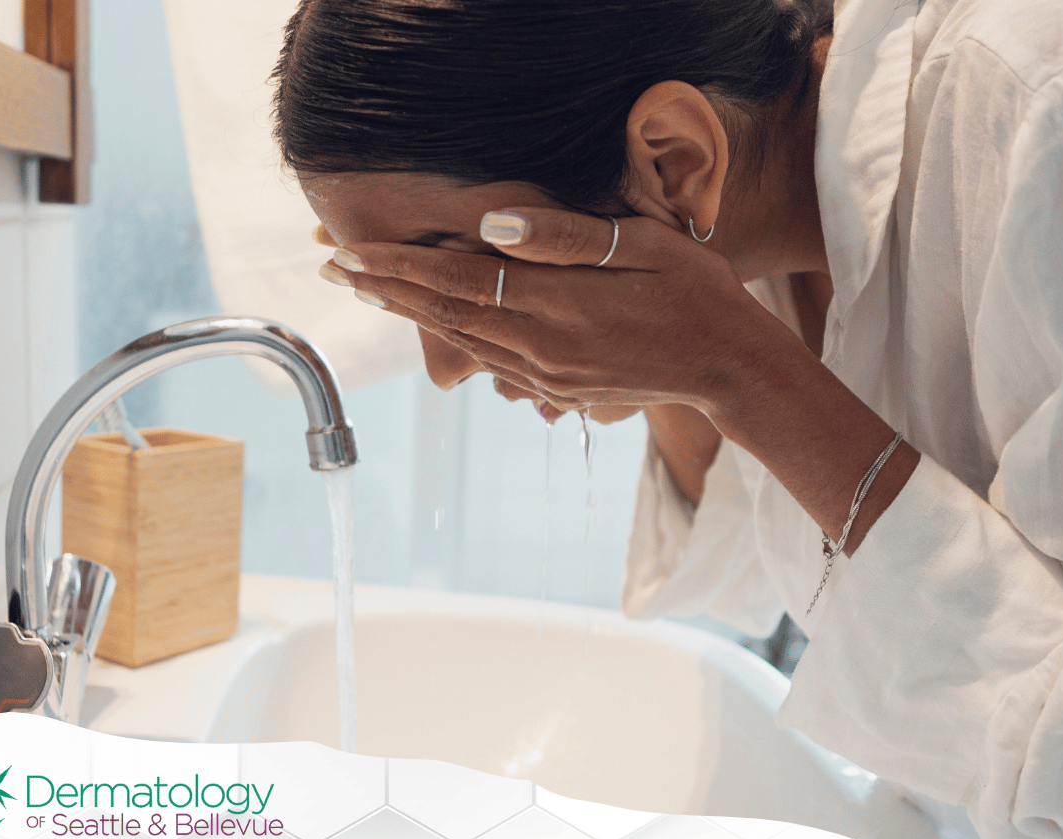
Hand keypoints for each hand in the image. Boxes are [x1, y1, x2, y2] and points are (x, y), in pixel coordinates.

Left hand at [327, 207, 791, 416]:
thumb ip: (565, 237)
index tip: (349, 253)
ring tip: (368, 292)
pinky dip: (452, 339)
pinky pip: (491, 362)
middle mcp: (542, 347)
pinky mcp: (558, 389)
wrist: (728, 366)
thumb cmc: (694, 292)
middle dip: (385, 291)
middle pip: (445, 315)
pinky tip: (433, 325)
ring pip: (461, 342)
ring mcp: (547, 375)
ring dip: (410, 316)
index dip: (398, 268)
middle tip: (334, 268)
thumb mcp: (642, 246)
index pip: (457, 282)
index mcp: (558, 306)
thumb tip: (492, 224)